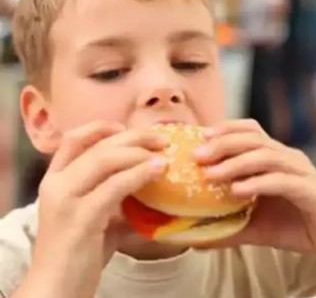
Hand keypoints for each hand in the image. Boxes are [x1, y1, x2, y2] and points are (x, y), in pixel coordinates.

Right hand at [29, 121, 166, 297]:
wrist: (56, 288)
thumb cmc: (78, 255)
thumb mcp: (96, 219)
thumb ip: (116, 201)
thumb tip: (150, 188)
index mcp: (55, 181)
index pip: (73, 139)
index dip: (102, 128)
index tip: (127, 128)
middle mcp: (56, 185)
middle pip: (97, 145)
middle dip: (134, 137)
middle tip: (162, 139)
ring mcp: (66, 201)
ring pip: (105, 160)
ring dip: (140, 152)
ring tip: (165, 154)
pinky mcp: (81, 218)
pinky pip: (114, 187)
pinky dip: (139, 174)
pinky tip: (158, 171)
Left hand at [193, 119, 315, 261]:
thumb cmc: (298, 227)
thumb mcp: (255, 227)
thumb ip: (227, 228)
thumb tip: (193, 238)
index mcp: (277, 158)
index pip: (251, 131)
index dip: (226, 129)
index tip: (199, 138)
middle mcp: (290, 159)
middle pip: (255, 139)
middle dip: (223, 144)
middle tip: (197, 156)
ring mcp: (302, 173)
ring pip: (266, 156)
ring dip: (236, 163)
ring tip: (211, 175)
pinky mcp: (312, 191)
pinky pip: (282, 181)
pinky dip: (258, 183)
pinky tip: (238, 191)